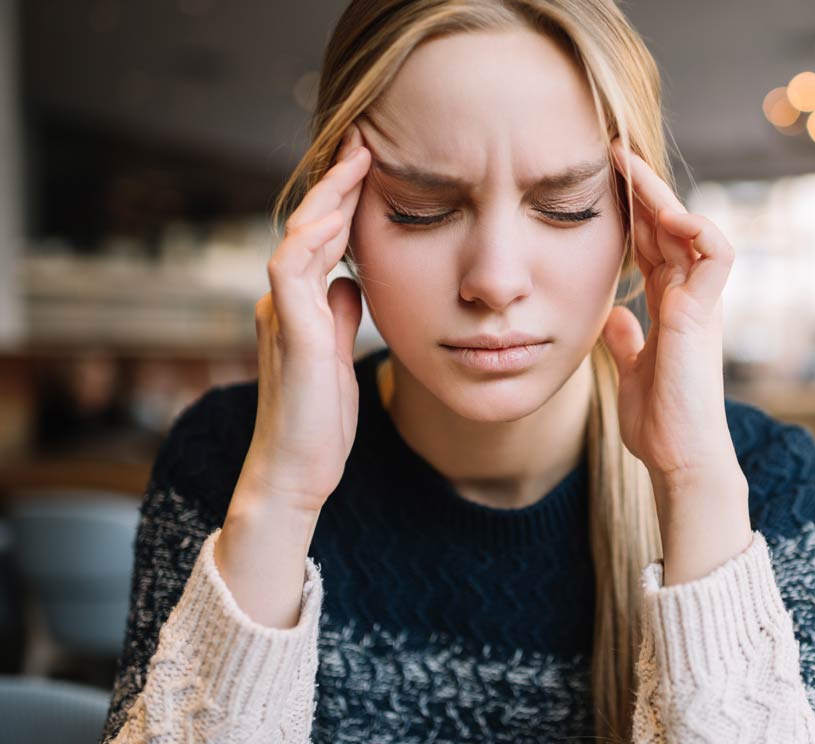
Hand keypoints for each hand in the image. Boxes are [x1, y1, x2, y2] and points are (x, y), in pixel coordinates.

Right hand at [238, 123, 370, 515]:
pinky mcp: (289, 334)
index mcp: (298, 305)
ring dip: (327, 198)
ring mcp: (281, 315)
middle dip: (336, 183)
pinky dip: (311, 239)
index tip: (371, 164)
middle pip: (308, 226)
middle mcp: (283, 302)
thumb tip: (349, 282)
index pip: (320, 239)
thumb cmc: (319, 422)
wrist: (296, 472)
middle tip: (363, 139)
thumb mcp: (338, 356)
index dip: (343, 200)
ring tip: (355, 161)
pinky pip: (291, 271)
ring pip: (298, 237)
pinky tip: (335, 216)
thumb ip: (339, 316)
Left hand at [601, 138, 751, 583]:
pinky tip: (668, 214)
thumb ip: (627, 342)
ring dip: (664, 198)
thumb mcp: (633, 372)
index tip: (605, 182)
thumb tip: (614, 319)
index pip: (654, 246)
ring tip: (631, 169)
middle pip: (670, 229)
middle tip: (613, 152)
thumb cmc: (661, 423)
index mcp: (672, 308)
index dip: (634, 213)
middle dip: (644, 190)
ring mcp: (701, 305)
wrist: (681, 458)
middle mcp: (690, 299)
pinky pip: (717, 257)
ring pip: (692, 232)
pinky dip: (698, 230)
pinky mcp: (704, 315)